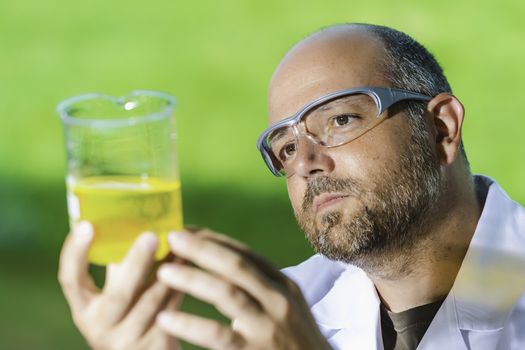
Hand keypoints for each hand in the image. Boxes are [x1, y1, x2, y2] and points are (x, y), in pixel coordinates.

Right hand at [58, 221, 181, 349]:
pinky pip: (172, 311)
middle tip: (151, 235)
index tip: (86, 224)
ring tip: (181, 244)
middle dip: (135, 263)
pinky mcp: (154, 346)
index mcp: (84, 309)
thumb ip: (119, 271)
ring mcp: (127, 340)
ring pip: (152, 301)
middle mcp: (100, 327)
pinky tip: (191, 265)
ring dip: (169, 270)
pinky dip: (181, 286)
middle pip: (118, 294)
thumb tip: (136, 218)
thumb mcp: (116, 301)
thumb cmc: (131, 318)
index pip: (71, 280)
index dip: (75, 252)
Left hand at [155, 228, 331, 349]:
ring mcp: (269, 326)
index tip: (187, 230)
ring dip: (192, 279)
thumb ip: (259, 289)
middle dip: (201, 249)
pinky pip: (219, 335)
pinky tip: (166, 318)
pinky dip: (191, 324)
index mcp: (283, 285)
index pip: (246, 254)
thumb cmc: (294, 342)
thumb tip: (218, 266)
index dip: (214, 240)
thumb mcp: (285, 309)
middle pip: (236, 266)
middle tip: (171, 236)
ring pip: (227, 294)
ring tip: (162, 272)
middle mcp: (279, 300)